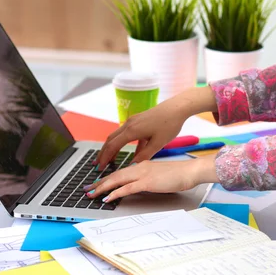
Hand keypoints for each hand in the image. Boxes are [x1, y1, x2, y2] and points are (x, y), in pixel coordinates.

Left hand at [84, 155, 219, 202]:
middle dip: (99, 183)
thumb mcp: (160, 176)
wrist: (190, 171)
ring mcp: (142, 174)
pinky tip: (107, 198)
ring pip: (117, 180)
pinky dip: (115, 193)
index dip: (107, 178)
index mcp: (142, 165)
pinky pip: (126, 188)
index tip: (97, 183)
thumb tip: (140, 186)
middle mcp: (140, 168)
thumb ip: (149, 179)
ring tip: (92, 194)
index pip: (120, 172)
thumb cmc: (179, 174)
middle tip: (87, 189)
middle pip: (114, 175)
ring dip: (102, 188)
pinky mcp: (146, 182)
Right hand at [94, 86, 216, 168]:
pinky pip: (127, 133)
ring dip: (112, 147)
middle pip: (110, 140)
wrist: (177, 108)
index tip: (100, 167)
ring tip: (109, 159)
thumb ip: (144, 155)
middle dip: (103, 152)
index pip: (112, 146)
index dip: (105, 158)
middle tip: (98, 164)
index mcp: (132, 130)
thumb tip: (133, 165)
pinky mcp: (138, 120)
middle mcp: (129, 124)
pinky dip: (124, 143)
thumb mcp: (158, 143)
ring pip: (117, 136)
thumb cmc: (169, 124)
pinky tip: (132, 153)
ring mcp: (133, 121)